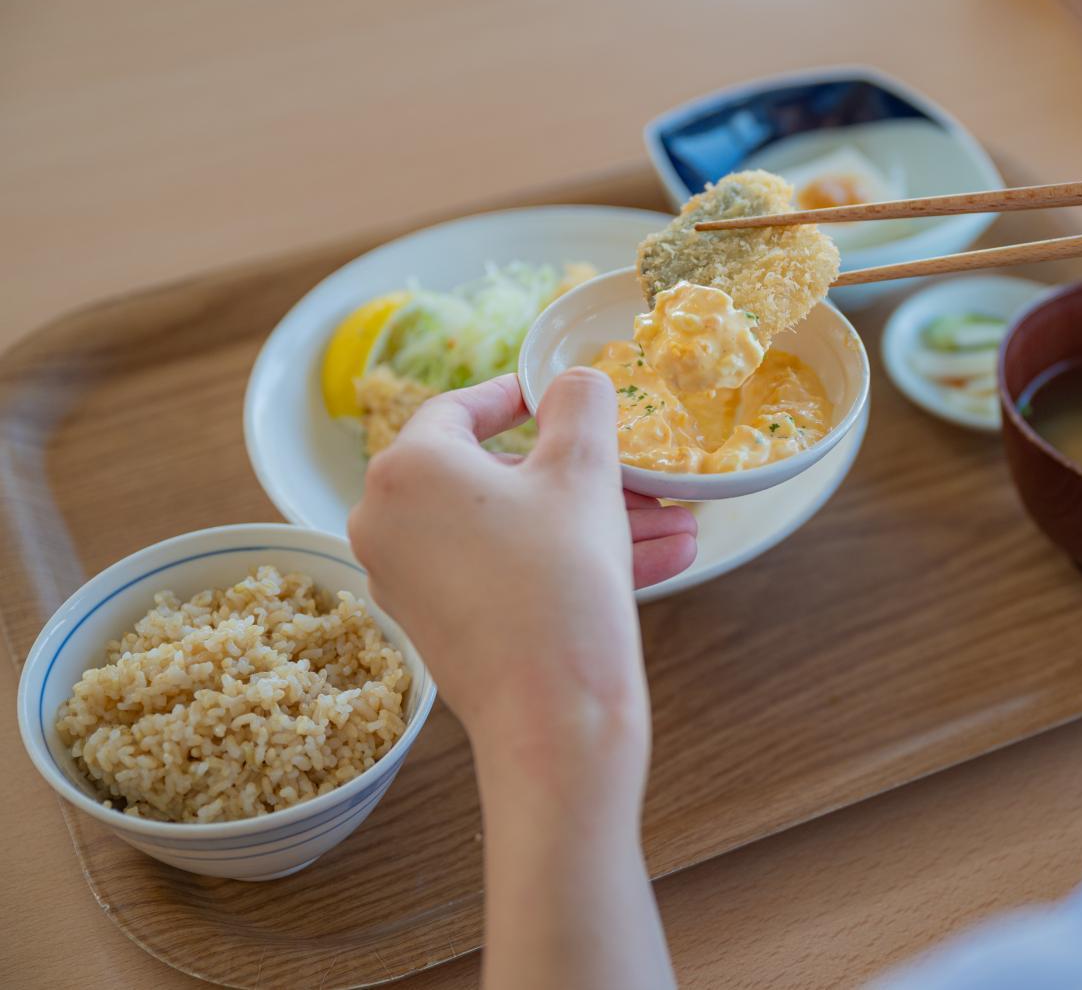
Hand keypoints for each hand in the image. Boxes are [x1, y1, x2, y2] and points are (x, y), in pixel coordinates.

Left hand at [347, 370, 695, 750]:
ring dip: (592, 523)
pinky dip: (565, 561)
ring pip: (512, 530)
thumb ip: (580, 404)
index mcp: (406, 469)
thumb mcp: (583, 472)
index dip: (521, 397)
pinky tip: (654, 561)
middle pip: (497, 477)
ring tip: (675, 528)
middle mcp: (387, 522)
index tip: (562, 398)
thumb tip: (574, 382)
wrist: (554, 719)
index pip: (461, 408)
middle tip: (641, 478)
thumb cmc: (561, 581)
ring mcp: (408, 580)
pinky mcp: (438, 626)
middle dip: (583, 477)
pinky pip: (505, 572)